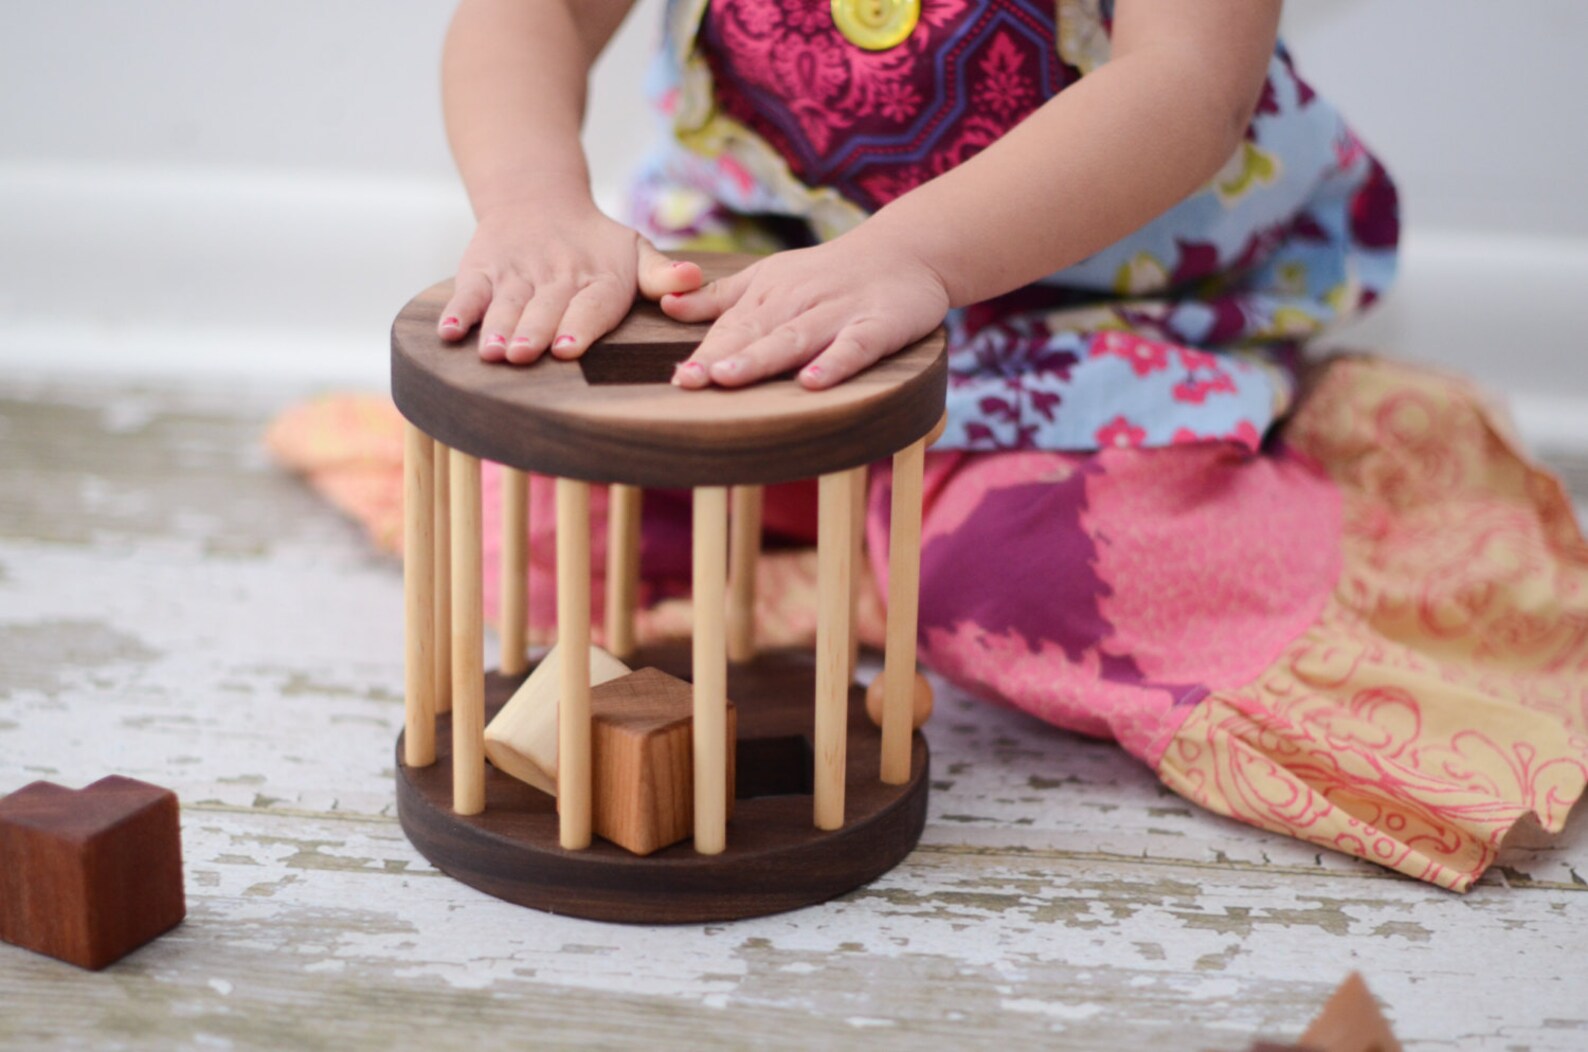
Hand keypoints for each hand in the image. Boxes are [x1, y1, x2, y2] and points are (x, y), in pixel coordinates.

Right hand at [438, 202, 703, 363]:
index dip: (579, 325)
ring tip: (492, 353)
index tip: (567, 349)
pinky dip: (459, 310)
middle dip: (534, 332)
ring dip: (497, 328)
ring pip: (507, 303)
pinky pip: (469, 291)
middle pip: (545, 307)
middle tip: (524, 356)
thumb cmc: (597, 244)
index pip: (591, 304)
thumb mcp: (635, 251)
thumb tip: (693, 278)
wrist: (538, 198)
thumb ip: (661, 275)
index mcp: (599, 276)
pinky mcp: (482, 269)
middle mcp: (557, 274)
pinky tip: (450, 333)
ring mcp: (517, 272)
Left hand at [658, 231, 950, 389]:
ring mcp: (838, 313)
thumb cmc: (828, 273)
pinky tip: (812, 383)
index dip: (704, 352)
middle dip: (721, 356)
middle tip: (689, 381)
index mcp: (769, 292)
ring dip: (762, 357)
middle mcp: (799, 300)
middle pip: (755, 332)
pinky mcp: (878, 325)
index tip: (678, 379)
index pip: (730, 326)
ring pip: (796, 338)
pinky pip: (854, 346)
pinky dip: (834, 363)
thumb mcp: (769, 276)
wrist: (905, 250)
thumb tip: (667, 304)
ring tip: (729, 377)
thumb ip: (720, 297)